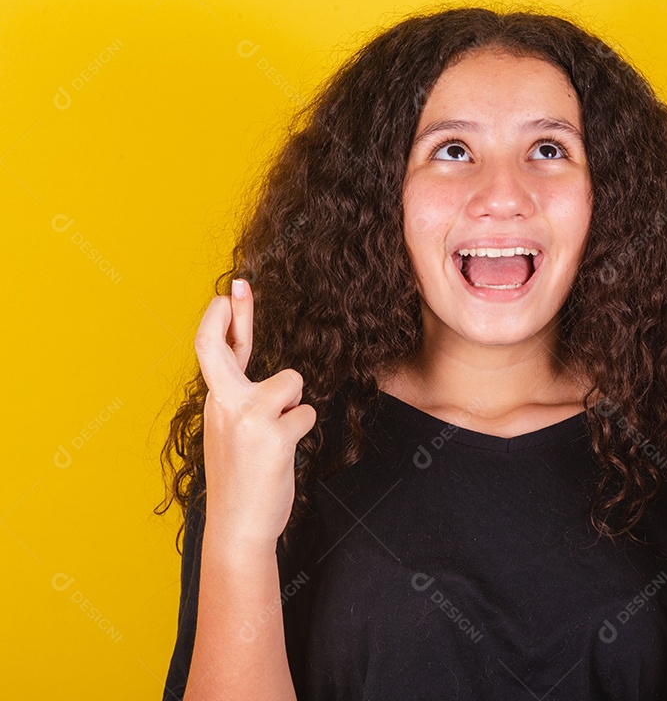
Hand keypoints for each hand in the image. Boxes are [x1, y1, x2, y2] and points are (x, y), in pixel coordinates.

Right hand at [194, 278, 316, 548]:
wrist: (238, 526)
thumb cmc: (242, 479)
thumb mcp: (232, 432)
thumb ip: (243, 397)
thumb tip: (260, 369)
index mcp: (217, 403)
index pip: (213, 351)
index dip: (222, 319)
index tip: (230, 293)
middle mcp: (225, 405)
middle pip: (220, 348)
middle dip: (232, 314)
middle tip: (239, 287)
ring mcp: (248, 418)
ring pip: (292, 382)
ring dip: (295, 405)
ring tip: (281, 436)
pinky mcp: (273, 435)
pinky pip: (306, 414)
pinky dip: (304, 430)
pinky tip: (287, 453)